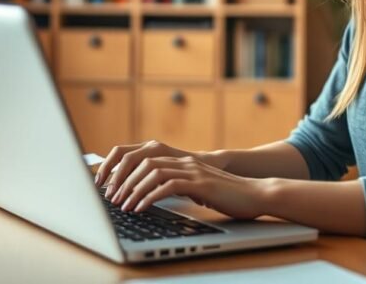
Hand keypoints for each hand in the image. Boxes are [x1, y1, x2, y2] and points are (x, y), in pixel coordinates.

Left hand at [109, 155, 268, 219]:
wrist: (256, 194)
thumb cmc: (228, 195)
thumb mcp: (198, 187)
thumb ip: (179, 185)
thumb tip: (154, 195)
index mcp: (182, 161)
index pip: (144, 156)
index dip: (123, 167)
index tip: (109, 183)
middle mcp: (185, 162)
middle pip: (143, 162)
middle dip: (123, 179)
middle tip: (111, 197)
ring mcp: (193, 170)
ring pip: (153, 172)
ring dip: (134, 189)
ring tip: (123, 205)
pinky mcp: (200, 183)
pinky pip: (168, 186)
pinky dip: (151, 196)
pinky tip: (141, 207)